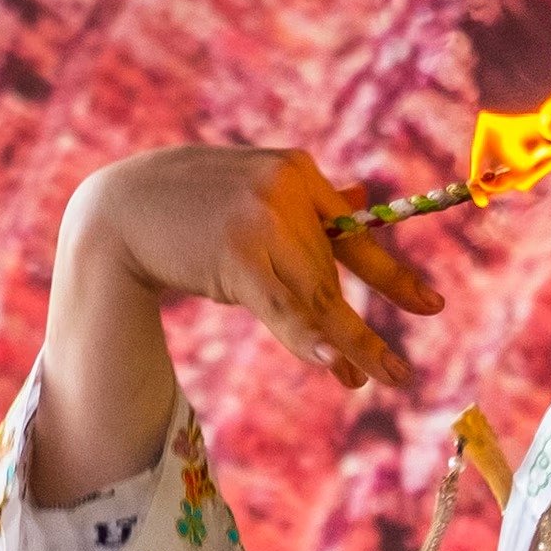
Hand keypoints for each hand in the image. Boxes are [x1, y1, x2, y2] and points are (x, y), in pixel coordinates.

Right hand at [29, 144, 442, 500]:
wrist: (117, 211)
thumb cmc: (187, 201)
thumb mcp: (250, 187)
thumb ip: (306, 200)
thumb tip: (362, 201)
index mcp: (296, 170)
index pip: (354, 233)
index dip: (393, 277)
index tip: (433, 307)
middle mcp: (285, 192)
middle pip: (333, 276)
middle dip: (358, 328)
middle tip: (396, 374)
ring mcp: (262, 223)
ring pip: (316, 297)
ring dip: (346, 346)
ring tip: (373, 380)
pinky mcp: (237, 257)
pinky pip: (284, 309)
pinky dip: (310, 340)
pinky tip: (337, 365)